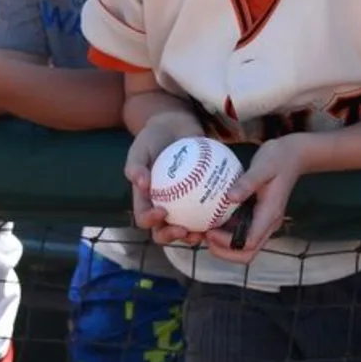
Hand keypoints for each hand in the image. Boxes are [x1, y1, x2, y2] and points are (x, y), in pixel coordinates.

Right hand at [125, 112, 206, 246]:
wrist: (175, 125)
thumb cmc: (153, 137)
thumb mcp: (140, 148)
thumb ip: (136, 165)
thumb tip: (140, 183)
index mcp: (145, 199)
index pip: (144, 218)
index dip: (151, 221)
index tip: (162, 212)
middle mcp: (163, 205)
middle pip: (164, 230)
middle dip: (172, 236)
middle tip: (185, 231)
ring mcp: (182, 203)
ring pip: (187, 225)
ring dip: (195, 233)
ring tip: (206, 232)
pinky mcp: (200, 196)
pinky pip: (207, 208)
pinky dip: (214, 214)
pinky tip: (224, 212)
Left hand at [204, 133, 309, 262]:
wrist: (293, 156)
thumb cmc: (278, 159)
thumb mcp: (263, 166)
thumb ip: (247, 182)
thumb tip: (230, 198)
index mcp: (269, 215)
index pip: (249, 243)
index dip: (227, 243)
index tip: (210, 230)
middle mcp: (267, 223)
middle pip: (247, 253)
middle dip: (224, 252)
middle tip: (205, 237)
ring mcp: (263, 221)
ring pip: (244, 246)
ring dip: (223, 245)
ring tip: (204, 230)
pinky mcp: (258, 216)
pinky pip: (242, 232)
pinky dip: (226, 232)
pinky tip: (212, 219)